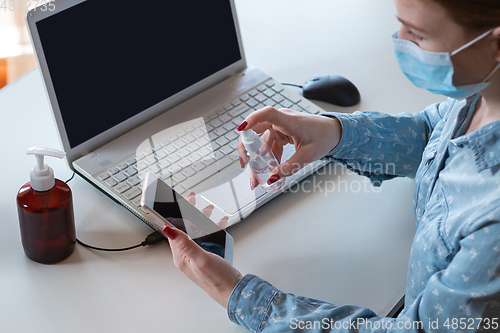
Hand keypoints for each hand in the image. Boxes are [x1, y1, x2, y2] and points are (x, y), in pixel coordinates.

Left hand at [164, 192, 241, 307]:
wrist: (232, 291)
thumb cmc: (217, 280)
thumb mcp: (201, 259)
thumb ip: (185, 243)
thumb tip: (168, 230)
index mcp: (180, 256)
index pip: (174, 230)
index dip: (177, 214)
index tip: (182, 201)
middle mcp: (186, 255)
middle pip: (185, 229)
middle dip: (191, 213)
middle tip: (194, 200)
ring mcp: (195, 255)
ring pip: (196, 231)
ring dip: (202, 219)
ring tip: (210, 210)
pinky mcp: (205, 256)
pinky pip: (205, 237)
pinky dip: (211, 228)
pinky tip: (220, 223)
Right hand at [237, 107, 341, 188]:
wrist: (333, 132)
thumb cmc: (324, 137)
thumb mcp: (307, 156)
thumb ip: (289, 168)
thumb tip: (272, 179)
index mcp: (289, 120)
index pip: (266, 114)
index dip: (252, 120)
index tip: (241, 129)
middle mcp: (281, 120)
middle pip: (256, 130)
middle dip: (248, 148)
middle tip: (245, 164)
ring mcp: (279, 126)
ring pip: (261, 142)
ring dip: (257, 158)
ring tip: (255, 176)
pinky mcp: (281, 132)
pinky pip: (269, 145)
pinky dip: (266, 157)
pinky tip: (266, 170)